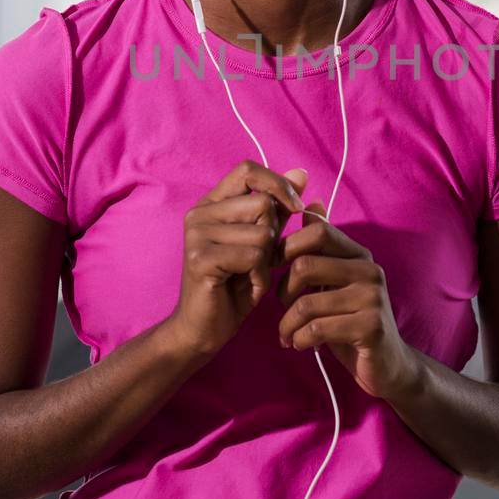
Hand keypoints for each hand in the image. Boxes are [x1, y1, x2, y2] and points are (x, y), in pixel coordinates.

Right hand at [168, 160, 308, 357]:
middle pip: (262, 204)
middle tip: (256, 259)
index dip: (277, 183)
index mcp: (212, 203)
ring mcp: (197, 234)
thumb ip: (280, 208)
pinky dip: (259, 275)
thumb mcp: (263, 242)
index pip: (248, 170)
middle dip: (272, 236)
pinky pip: (253, 256)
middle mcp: (199, 213)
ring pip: (262, 232)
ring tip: (248, 274)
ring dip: (266, 260)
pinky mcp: (201, 258)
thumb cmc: (236, 284)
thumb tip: (301, 172)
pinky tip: (245, 286)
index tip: (296, 207)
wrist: (206, 328)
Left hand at [275, 203, 416, 401]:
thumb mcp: (336, 281)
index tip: (274, 269)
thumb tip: (311, 204)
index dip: (287, 246)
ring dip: (287, 324)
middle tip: (281, 308)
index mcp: (359, 255)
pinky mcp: (370, 327)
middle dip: (282, 290)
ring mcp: (373, 299)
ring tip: (287, 334)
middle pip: (305, 265)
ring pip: (306, 303)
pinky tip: (299, 345)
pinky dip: (299, 339)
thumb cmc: (352, 321)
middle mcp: (369, 271)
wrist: (388, 365)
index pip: (318, 231)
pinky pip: (317, 329)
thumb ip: (323, 248)